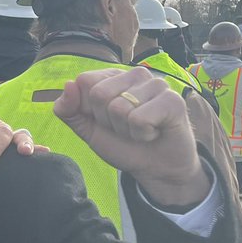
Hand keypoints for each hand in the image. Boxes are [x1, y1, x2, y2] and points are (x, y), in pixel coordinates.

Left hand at [53, 66, 209, 206]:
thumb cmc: (122, 144)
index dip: (89, 109)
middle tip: (126, 127)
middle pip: (99, 94)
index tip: (105, 120)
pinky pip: (140, 119)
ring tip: (141, 130)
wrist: (154, 168)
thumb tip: (68, 84)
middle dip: (107, 121)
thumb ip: (68, 109)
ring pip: (119, 108)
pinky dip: (142, 134)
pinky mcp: (173, 100)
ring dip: (126, 130)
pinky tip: (154, 132)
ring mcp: (156, 84)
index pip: (84, 81)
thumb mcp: (87, 129)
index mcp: (113, 76)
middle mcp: (135, 74)